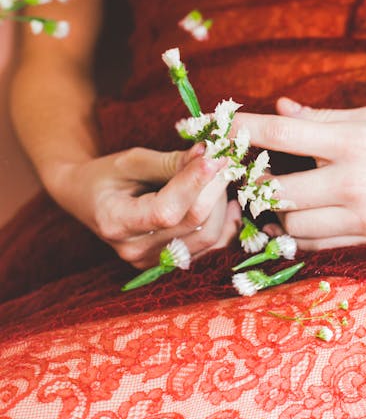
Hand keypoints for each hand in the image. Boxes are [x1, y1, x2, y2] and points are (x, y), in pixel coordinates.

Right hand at [50, 144, 240, 267]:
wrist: (87, 199)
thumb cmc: (106, 175)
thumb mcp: (131, 160)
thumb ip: (170, 161)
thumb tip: (208, 155)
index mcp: (116, 221)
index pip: (166, 210)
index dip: (194, 183)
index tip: (214, 156)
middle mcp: (134, 249)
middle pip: (193, 224)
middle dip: (214, 188)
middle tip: (224, 159)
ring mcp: (152, 261)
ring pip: (208, 237)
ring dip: (221, 203)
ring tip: (219, 176)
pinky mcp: (168, 262)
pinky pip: (210, 248)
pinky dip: (224, 223)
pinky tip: (225, 202)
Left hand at [234, 99, 365, 249]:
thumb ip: (323, 119)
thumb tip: (280, 111)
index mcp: (354, 142)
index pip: (279, 137)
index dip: (239, 131)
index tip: (215, 128)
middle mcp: (354, 184)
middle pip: (275, 193)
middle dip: (253, 182)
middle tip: (245, 170)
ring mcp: (364, 218)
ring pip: (292, 226)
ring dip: (276, 210)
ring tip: (276, 192)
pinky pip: (319, 243)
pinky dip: (301, 230)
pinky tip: (302, 212)